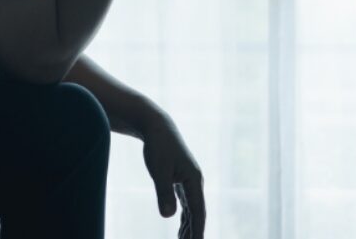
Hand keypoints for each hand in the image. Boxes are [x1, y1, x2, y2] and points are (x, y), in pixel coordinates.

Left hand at [142, 112, 205, 238]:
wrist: (157, 127)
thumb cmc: (158, 147)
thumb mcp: (158, 170)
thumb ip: (163, 193)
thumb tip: (168, 216)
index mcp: (193, 180)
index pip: (198, 212)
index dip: (197, 230)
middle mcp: (195, 182)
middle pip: (197, 214)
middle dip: (195, 232)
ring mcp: (189, 181)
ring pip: (192, 210)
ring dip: (190, 227)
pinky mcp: (181, 180)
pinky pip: (186, 204)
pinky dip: (185, 217)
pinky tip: (181, 228)